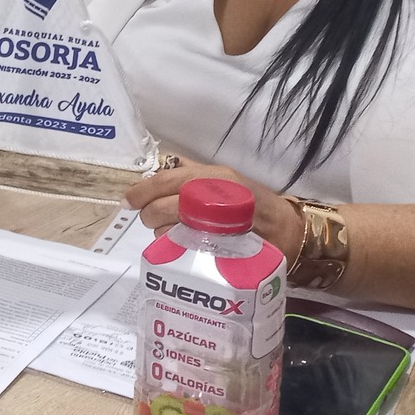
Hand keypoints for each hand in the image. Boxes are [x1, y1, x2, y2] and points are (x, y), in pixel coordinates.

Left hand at [124, 158, 304, 258]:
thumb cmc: (251, 201)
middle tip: (152, 221)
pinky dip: (181, 249)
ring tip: (175, 234)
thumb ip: (190, 171)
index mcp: (210, 175)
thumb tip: (159, 164)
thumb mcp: (222, 178)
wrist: (288, 229)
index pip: (164, 180)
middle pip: (161, 208)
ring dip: (164, 235)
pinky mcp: (224, 247)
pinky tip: (188, 247)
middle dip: (149, 217)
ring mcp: (217, 223)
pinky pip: (188, 249)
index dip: (140, 192)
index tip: (127, 202)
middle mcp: (212, 195)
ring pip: (170, 231)